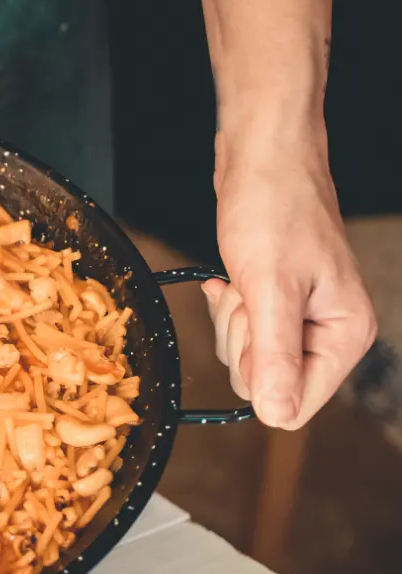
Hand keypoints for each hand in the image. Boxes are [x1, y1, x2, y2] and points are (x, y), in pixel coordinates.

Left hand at [204, 124, 375, 428]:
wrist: (263, 159)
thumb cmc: (275, 209)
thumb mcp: (271, 288)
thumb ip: (274, 356)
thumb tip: (277, 414)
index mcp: (345, 336)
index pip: (295, 405)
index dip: (260, 375)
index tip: (257, 328)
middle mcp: (328, 334)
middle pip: (264, 383)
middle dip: (241, 342)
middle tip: (249, 296)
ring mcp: (302, 320)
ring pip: (246, 359)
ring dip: (231, 322)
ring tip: (244, 280)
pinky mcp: (276, 304)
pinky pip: (239, 332)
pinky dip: (228, 307)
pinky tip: (231, 280)